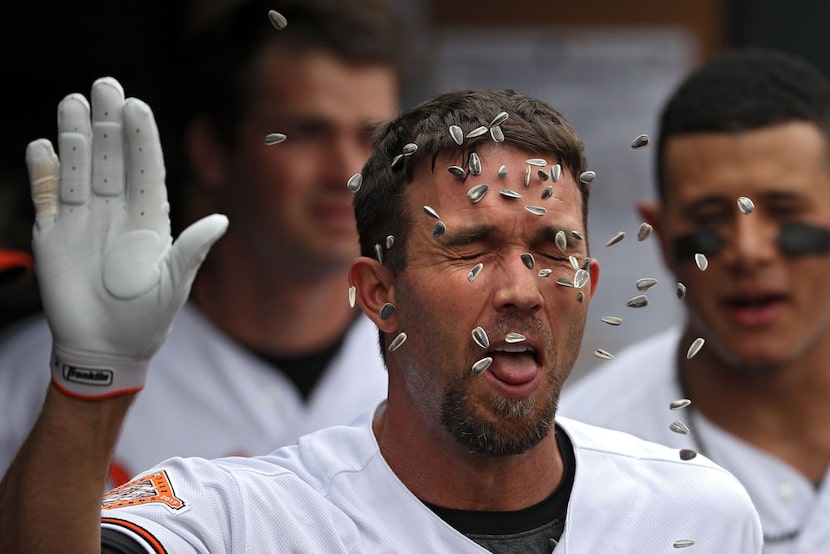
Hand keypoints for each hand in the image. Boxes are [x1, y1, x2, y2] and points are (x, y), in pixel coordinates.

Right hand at [26, 77, 227, 398]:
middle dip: (106, 124)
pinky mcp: (53, 234)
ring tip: (73, 102)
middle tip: (104, 85)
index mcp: (149, 219)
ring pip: (78, 169)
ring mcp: (83, 220)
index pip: (146, 169)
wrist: (105, 349)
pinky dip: (43, 173)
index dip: (141, 138)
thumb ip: (192, 250)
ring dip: (74, 137)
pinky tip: (42, 146)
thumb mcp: (174, 285)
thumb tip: (222, 221)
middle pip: (110, 159)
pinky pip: (47, 196)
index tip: (136, 107)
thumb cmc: (146, 319)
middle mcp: (117, 212)